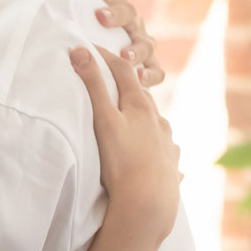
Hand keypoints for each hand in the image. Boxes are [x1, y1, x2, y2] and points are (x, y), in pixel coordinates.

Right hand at [69, 46, 181, 243]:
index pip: (123, 71)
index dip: (106, 57)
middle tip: (113, 84)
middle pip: (142, 97)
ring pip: (157, 123)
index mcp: (140, 106)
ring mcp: (167, 144)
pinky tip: (159, 155)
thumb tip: (80, 51)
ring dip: (145, 118)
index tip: (91, 49)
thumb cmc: (123, 160)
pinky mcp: (171, 166)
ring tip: (134, 121)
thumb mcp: (103, 119)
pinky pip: (167, 152)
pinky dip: (160, 147)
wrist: (149, 201)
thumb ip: (92, 85)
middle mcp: (158, 121)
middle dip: (128, 87)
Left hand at [70, 0, 165, 86]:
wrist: (117, 69)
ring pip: (146, 43)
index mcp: (114, 8)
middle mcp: (132, 24)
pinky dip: (150, 75)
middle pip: (128, 13)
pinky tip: (140, 80)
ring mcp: (144, 45)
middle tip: (100, 17)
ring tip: (125, 56)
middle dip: (115, 14)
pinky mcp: (151, 68)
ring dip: (136, 49)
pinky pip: (157, 72)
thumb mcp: (80, 27)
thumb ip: (65, 13)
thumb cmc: (91, 43)